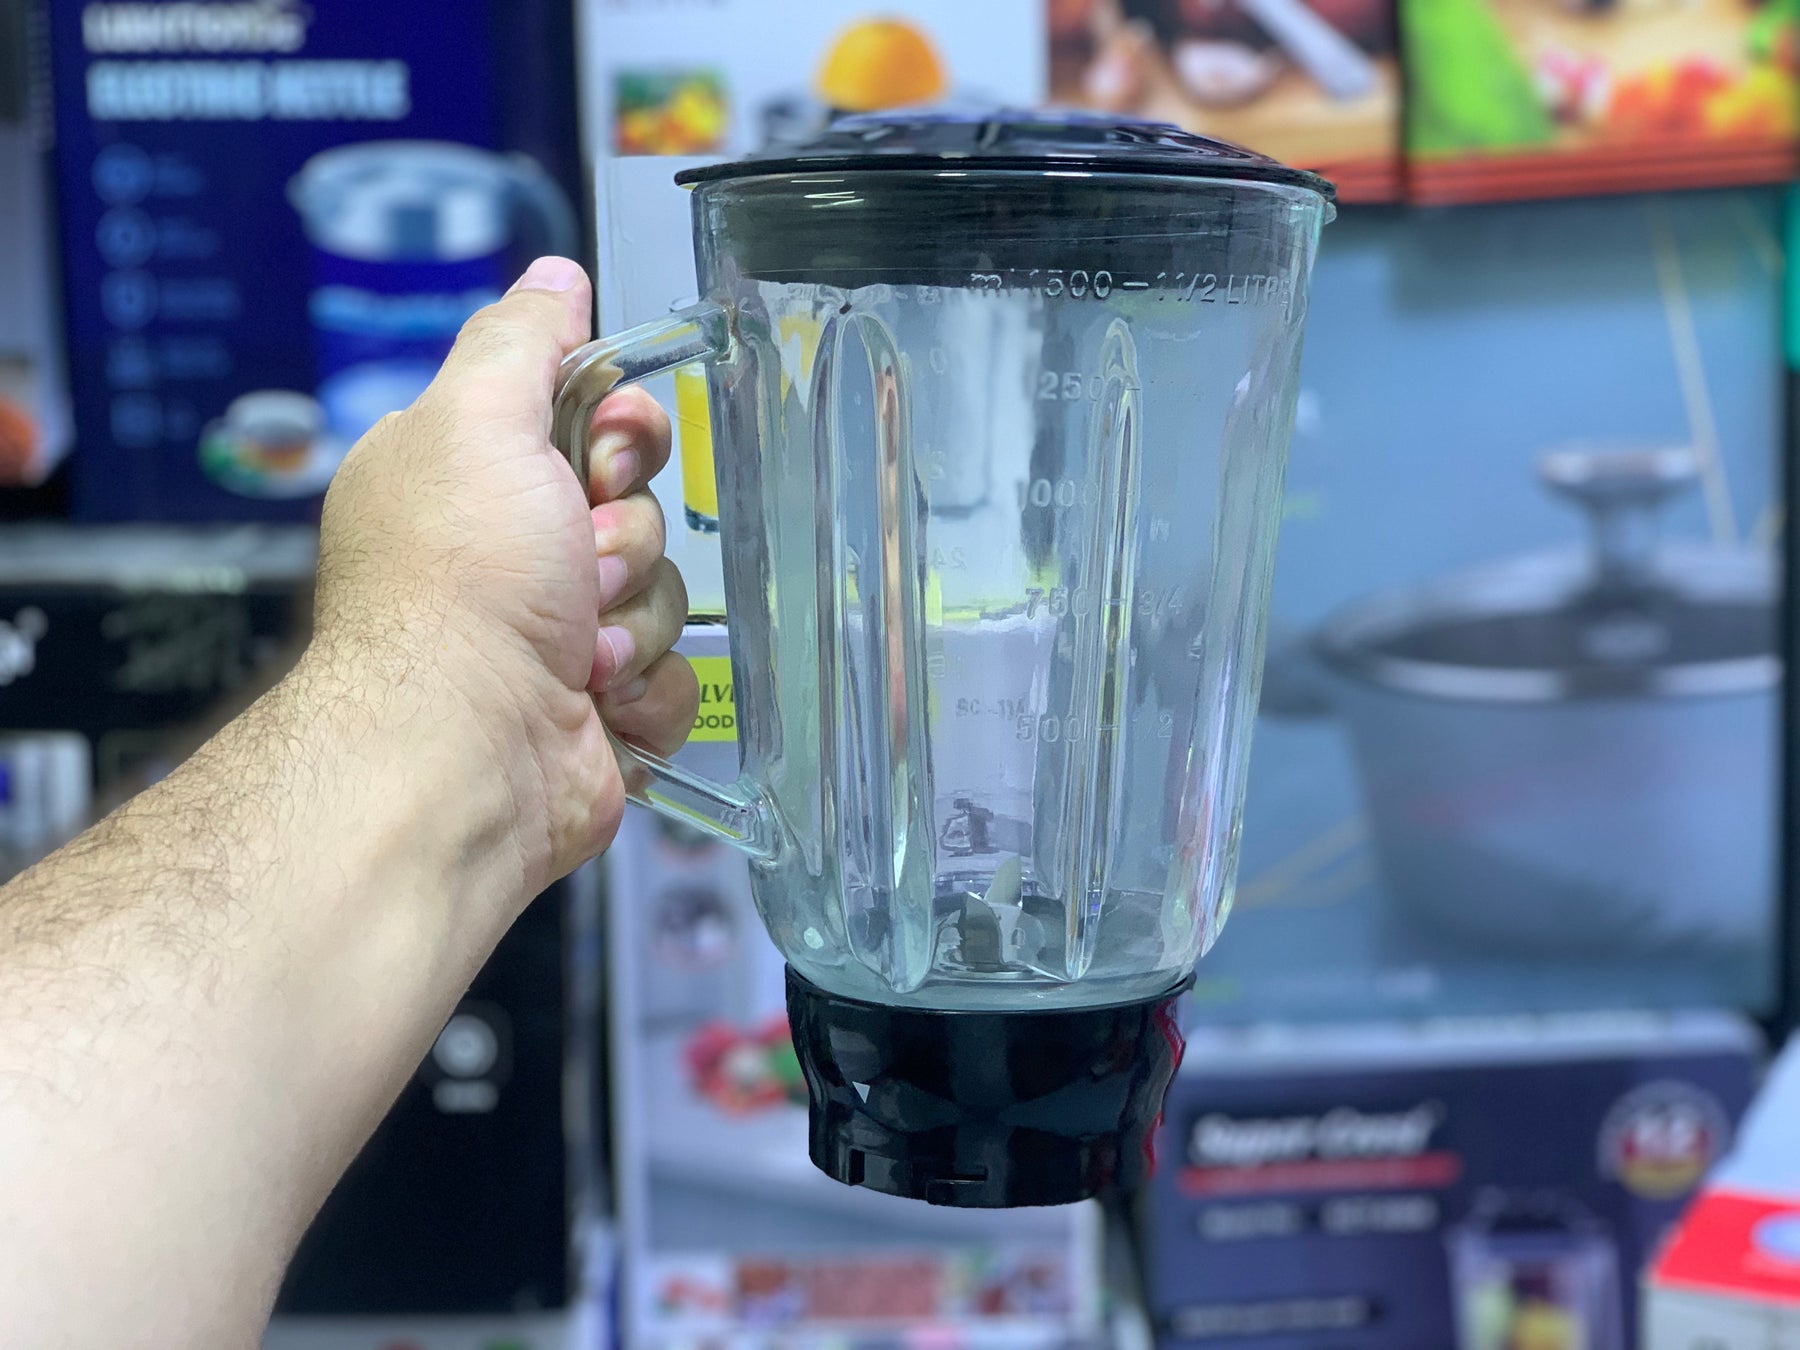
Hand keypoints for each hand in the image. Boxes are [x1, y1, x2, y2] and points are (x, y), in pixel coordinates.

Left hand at [312, 255, 696, 894]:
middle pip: (637, 503)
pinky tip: (596, 699)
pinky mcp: (599, 710)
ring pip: (661, 590)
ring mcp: (554, 637)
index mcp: (468, 476)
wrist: (466, 751)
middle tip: (580, 559)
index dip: (622, 429)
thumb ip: (521, 340)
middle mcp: (506, 554)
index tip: (613, 449)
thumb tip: (555, 276)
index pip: (585, 418)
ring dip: (632, 615)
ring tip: (577, 649)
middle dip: (626, 532)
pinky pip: (673, 674)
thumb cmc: (461, 582)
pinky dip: (645, 687)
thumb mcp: (478, 418)